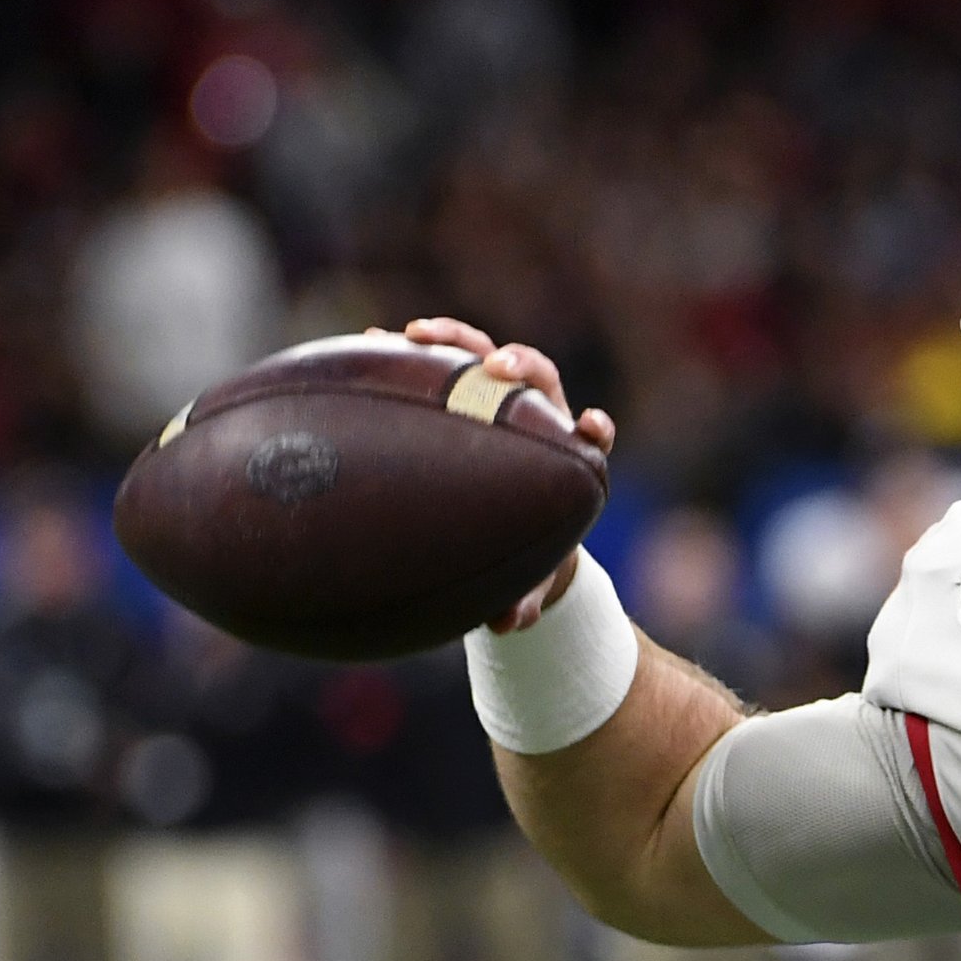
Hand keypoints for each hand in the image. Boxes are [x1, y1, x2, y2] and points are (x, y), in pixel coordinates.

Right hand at [379, 318, 619, 632]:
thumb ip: (521, 603)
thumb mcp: (525, 584)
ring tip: (413, 336)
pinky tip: (366, 343)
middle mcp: (537, 420)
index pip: (591, 436)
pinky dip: (409, 354)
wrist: (505, 533)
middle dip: (519, 364)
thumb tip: (505, 624)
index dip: (594, 428)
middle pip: (541, 377)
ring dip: (457, 340)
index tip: (591, 426)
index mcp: (564, 461)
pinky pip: (437, 365)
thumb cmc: (524, 557)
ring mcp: (498, 401)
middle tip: (492, 366)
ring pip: (484, 355)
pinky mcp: (460, 393)